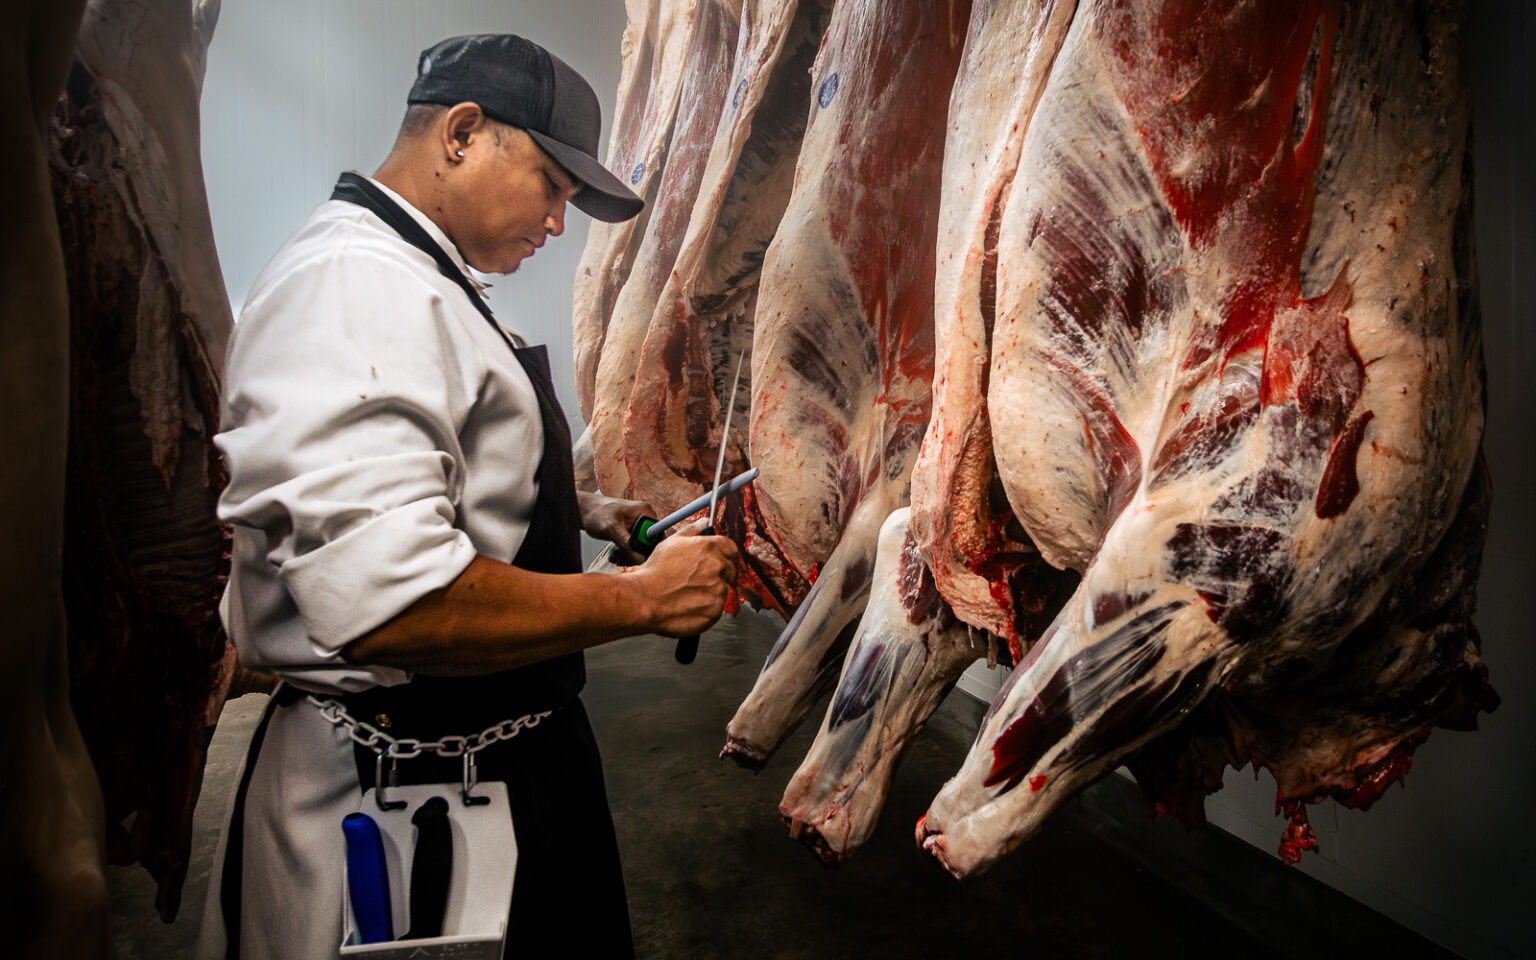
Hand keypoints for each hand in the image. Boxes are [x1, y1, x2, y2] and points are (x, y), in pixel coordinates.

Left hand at [577, 490, 655, 564]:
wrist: (586, 511)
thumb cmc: (596, 513)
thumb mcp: (611, 529)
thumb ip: (626, 544)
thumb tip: (640, 559)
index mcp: (645, 512)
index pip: (658, 536)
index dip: (650, 549)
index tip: (636, 558)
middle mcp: (646, 518)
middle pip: (651, 544)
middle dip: (636, 555)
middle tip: (620, 558)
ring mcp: (640, 525)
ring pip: (643, 548)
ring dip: (629, 556)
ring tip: (615, 557)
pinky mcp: (633, 532)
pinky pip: (636, 547)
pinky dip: (626, 554)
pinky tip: (615, 555)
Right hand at [633, 521, 738, 637]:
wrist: (645, 599)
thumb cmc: (655, 572)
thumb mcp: (671, 543)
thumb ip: (692, 530)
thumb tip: (704, 522)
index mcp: (710, 547)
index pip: (730, 548)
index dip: (723, 554)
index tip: (716, 561)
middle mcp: (718, 567)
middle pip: (728, 570)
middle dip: (717, 574)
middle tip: (697, 580)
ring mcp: (718, 590)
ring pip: (722, 590)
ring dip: (711, 592)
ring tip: (688, 594)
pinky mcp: (715, 610)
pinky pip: (717, 608)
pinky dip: (707, 609)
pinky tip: (689, 605)